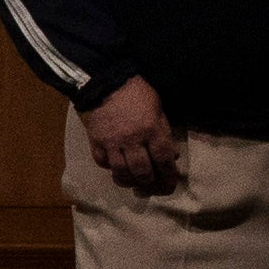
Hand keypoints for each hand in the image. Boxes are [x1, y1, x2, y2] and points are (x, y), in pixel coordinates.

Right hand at [82, 72, 183, 194]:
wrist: (106, 81)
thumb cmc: (137, 93)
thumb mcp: (159, 109)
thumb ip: (164, 133)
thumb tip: (172, 156)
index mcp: (152, 130)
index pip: (163, 160)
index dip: (168, 176)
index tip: (170, 185)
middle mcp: (133, 139)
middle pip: (142, 171)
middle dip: (149, 183)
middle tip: (151, 187)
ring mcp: (112, 142)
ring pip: (121, 172)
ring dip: (129, 181)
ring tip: (133, 183)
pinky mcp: (96, 141)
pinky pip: (102, 162)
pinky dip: (109, 168)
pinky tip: (115, 167)